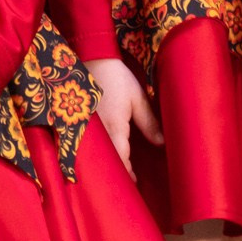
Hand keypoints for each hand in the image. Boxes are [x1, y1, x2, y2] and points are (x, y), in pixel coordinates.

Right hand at [86, 57, 161, 180]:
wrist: (92, 58)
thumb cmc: (117, 78)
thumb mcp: (137, 98)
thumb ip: (149, 123)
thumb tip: (161, 144)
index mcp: (114, 127)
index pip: (122, 160)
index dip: (128, 173)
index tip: (136, 183)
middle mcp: (98, 131)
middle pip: (106, 161)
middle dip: (115, 172)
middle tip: (125, 181)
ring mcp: (86, 127)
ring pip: (96, 154)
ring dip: (106, 162)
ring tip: (114, 172)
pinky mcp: (80, 121)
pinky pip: (88, 143)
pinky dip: (96, 151)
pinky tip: (101, 154)